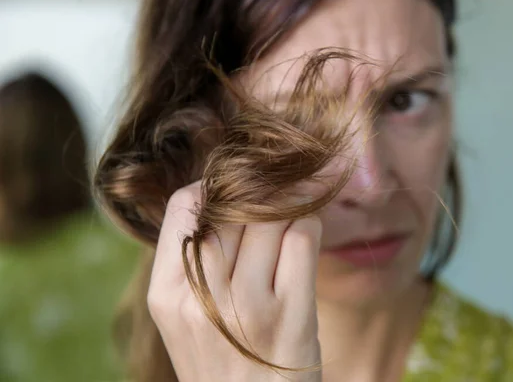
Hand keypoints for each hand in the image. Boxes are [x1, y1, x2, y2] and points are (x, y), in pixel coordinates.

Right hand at [147, 181, 322, 381]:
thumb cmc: (225, 359)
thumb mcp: (189, 314)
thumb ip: (197, 259)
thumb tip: (225, 192)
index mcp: (168, 293)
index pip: (184, 205)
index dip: (213, 188)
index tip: (234, 190)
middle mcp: (203, 298)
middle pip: (231, 206)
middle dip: (256, 193)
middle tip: (274, 191)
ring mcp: (248, 305)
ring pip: (270, 214)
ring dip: (287, 205)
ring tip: (292, 214)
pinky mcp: (292, 313)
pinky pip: (302, 235)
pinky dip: (308, 222)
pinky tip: (306, 232)